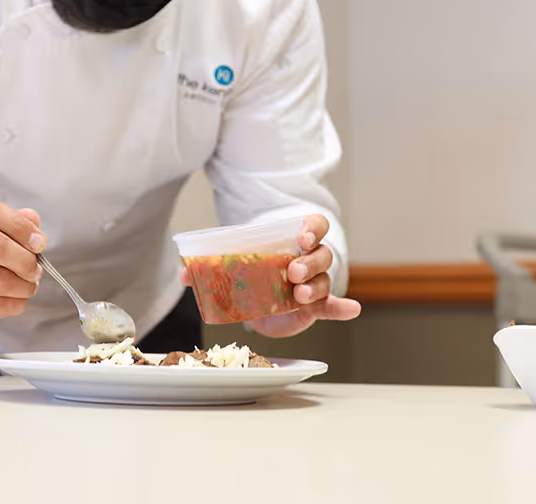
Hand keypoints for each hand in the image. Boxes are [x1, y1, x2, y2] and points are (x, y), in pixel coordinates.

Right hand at [0, 200, 45, 332]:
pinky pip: (1, 304)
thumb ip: (14, 221)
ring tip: (29, 283)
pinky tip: (14, 297)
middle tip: (36, 268)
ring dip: (26, 284)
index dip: (20, 226)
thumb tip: (32, 219)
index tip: (39, 241)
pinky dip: (18, 302)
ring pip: (0, 280)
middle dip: (25, 259)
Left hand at [179, 215, 360, 337]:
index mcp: (294, 238)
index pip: (315, 224)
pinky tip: (351, 310)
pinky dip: (342, 309)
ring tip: (299, 295)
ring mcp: (314, 283)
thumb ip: (212, 265)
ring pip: (325, 280)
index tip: (300, 237)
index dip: (311, 229)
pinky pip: (332, 306)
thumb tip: (185, 272)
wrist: (261, 291)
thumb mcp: (234, 261)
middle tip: (292, 272)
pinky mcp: (313, 307)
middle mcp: (310, 258)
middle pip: (321, 254)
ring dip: (315, 286)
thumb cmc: (254, 267)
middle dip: (308, 262)